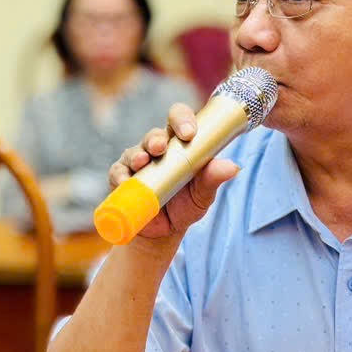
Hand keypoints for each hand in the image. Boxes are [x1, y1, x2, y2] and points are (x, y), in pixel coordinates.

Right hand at [109, 102, 238, 239]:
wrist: (163, 231)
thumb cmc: (185, 205)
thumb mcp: (202, 195)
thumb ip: (213, 179)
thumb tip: (232, 167)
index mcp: (180, 145)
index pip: (179, 120)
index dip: (182, 119)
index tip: (189, 133)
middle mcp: (157, 149)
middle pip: (154, 134)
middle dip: (156, 139)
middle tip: (160, 146)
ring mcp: (137, 162)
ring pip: (135, 151)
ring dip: (137, 155)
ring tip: (142, 162)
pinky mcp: (121, 177)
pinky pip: (118, 172)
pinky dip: (121, 176)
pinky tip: (125, 182)